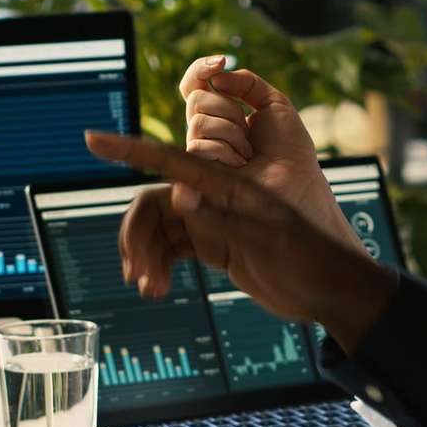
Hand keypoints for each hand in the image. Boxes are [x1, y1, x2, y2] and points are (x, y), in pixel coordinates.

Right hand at [85, 130, 395, 351]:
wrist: (333, 288)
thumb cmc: (311, 255)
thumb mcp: (269, 239)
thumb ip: (222, 218)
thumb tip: (179, 197)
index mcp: (229, 184)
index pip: (171, 160)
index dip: (130, 147)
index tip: (93, 138)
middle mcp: (216, 196)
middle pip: (155, 203)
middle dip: (136, 233)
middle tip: (134, 271)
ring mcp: (214, 220)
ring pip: (161, 229)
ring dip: (146, 255)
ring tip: (147, 287)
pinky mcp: (215, 244)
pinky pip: (173, 248)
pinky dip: (158, 265)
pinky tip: (154, 287)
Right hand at [179, 56, 355, 245]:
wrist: (297, 180)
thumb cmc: (290, 149)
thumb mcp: (274, 104)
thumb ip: (247, 82)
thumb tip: (217, 76)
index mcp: (222, 114)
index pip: (195, 84)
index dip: (201, 69)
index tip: (221, 60)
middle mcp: (207, 131)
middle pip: (196, 98)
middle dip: (228, 108)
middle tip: (249, 130)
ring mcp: (201, 152)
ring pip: (198, 121)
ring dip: (232, 132)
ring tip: (249, 152)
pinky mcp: (198, 172)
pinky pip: (198, 145)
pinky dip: (226, 151)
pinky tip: (241, 164)